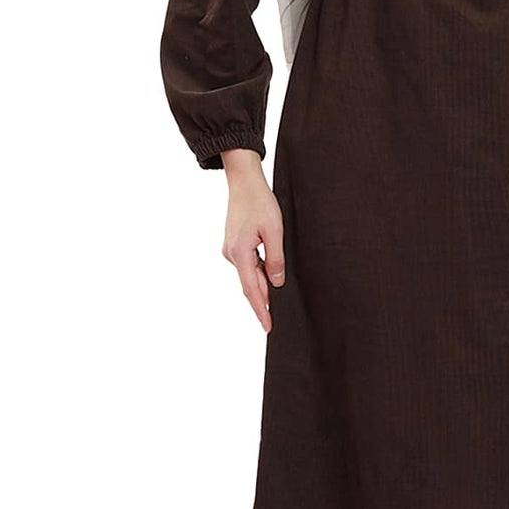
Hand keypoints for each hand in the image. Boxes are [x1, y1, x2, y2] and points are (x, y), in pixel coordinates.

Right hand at [218, 148, 285, 332]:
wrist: (244, 182)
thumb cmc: (260, 202)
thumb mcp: (275, 231)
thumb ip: (275, 259)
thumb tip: (276, 282)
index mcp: (240, 253)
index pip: (252, 290)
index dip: (261, 310)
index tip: (267, 326)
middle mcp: (231, 254)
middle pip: (250, 284)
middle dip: (263, 301)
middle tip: (276, 319)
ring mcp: (230, 250)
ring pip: (250, 275)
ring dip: (263, 284)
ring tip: (277, 294)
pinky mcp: (234, 245)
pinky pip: (248, 265)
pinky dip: (258, 272)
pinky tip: (270, 274)